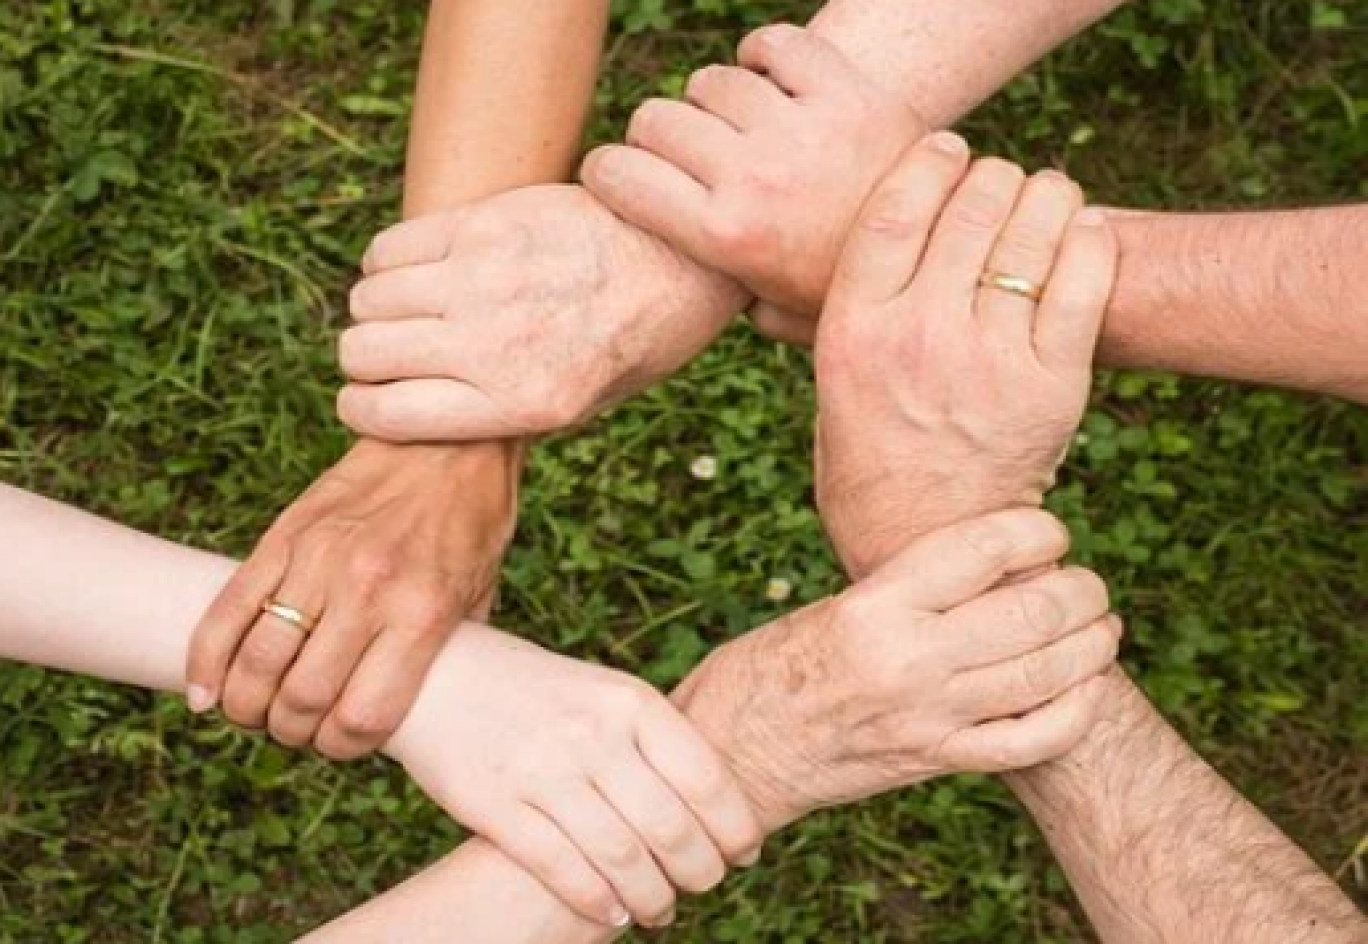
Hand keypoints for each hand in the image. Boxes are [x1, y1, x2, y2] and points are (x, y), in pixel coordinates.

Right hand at [187, 439, 519, 758]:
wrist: (446, 440)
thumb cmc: (471, 523)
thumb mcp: (479, 596)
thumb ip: (446, 654)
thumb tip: (414, 710)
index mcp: (422, 614)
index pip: (362, 716)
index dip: (343, 748)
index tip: (341, 744)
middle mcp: (367, 591)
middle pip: (302, 699)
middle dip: (293, 732)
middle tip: (297, 730)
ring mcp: (319, 561)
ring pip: (257, 663)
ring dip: (247, 706)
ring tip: (255, 713)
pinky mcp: (283, 536)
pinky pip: (227, 611)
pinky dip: (206, 661)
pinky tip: (205, 692)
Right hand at [334, 185, 746, 441]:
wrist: (680, 260)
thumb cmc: (630, 342)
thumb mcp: (579, 406)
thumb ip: (500, 414)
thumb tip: (413, 413)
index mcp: (520, 404)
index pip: (382, 414)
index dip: (361, 407)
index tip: (369, 397)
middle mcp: (494, 345)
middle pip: (363, 352)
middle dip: (365, 359)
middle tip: (392, 353)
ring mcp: (484, 279)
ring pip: (368, 298)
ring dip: (375, 309)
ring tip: (409, 310)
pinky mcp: (483, 223)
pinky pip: (389, 247)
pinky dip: (386, 263)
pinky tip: (417, 270)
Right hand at [385, 624, 763, 928]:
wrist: (439, 674)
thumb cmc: (541, 693)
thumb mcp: (605, 693)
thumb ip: (654, 740)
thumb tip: (720, 806)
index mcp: (629, 701)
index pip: (706, 779)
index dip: (735, 828)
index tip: (745, 854)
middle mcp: (591, 733)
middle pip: (671, 827)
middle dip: (700, 872)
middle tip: (705, 886)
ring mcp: (541, 769)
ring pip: (621, 857)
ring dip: (653, 898)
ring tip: (662, 911)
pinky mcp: (495, 805)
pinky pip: (561, 868)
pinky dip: (597, 901)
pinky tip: (614, 913)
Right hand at [582, 24, 926, 336]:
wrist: (944, 259)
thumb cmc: (847, 291)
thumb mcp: (776, 314)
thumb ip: (722, 294)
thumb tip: (680, 287)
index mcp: (726, 237)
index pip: (620, 176)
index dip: (606, 171)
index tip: (618, 176)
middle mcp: (754, 177)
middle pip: (656, 118)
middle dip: (657, 135)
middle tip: (683, 153)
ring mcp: (801, 130)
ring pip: (713, 80)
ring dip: (715, 100)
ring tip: (737, 125)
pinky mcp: (846, 92)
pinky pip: (777, 44)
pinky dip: (765, 54)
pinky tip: (771, 81)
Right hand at [672, 510, 1119, 832]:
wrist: (730, 754)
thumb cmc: (768, 669)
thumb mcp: (830, 606)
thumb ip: (906, 590)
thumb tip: (988, 566)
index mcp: (873, 606)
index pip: (983, 548)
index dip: (1037, 529)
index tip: (1050, 529)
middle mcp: (907, 660)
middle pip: (1031, 612)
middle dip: (1081, 591)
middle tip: (1087, 583)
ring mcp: (927, 717)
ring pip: (1044, 674)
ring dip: (1091, 646)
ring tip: (1102, 627)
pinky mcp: (934, 761)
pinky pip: (1028, 742)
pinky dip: (1073, 713)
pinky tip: (1085, 690)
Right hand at [814, 142, 1117, 577]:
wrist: (926, 545)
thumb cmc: (870, 461)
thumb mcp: (827, 387)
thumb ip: (828, 321)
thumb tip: (787, 274)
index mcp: (854, 330)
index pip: (894, 208)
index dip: (928, 161)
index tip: (948, 146)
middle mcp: (918, 336)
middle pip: (970, 206)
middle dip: (993, 176)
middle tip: (1001, 182)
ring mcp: (988, 359)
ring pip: (1032, 230)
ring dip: (1046, 196)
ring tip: (1047, 198)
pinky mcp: (1051, 385)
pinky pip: (1084, 281)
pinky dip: (1091, 240)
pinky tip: (1085, 231)